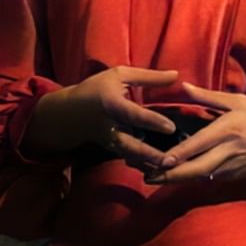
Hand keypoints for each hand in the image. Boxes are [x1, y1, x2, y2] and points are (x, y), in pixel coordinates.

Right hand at [31, 66, 180, 169]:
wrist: (69, 113)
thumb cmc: (97, 89)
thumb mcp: (120, 75)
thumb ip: (149, 77)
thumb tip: (176, 75)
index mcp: (112, 104)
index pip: (134, 115)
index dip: (152, 121)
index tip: (171, 128)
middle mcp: (110, 126)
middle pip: (130, 144)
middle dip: (149, 154)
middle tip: (170, 160)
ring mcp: (110, 140)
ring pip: (129, 155)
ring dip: (148, 163)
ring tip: (168, 168)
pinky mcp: (111, 149)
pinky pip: (128, 158)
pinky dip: (142, 164)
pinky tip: (159, 170)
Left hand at [147, 84, 245, 184]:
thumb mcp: (238, 101)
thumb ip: (208, 97)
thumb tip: (183, 86)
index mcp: (227, 130)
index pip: (198, 145)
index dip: (178, 156)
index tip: (160, 161)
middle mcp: (227, 152)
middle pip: (194, 170)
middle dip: (170, 176)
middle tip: (148, 177)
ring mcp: (230, 168)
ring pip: (198, 177)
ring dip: (176, 178)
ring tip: (154, 177)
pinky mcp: (232, 177)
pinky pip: (207, 177)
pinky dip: (191, 177)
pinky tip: (176, 175)